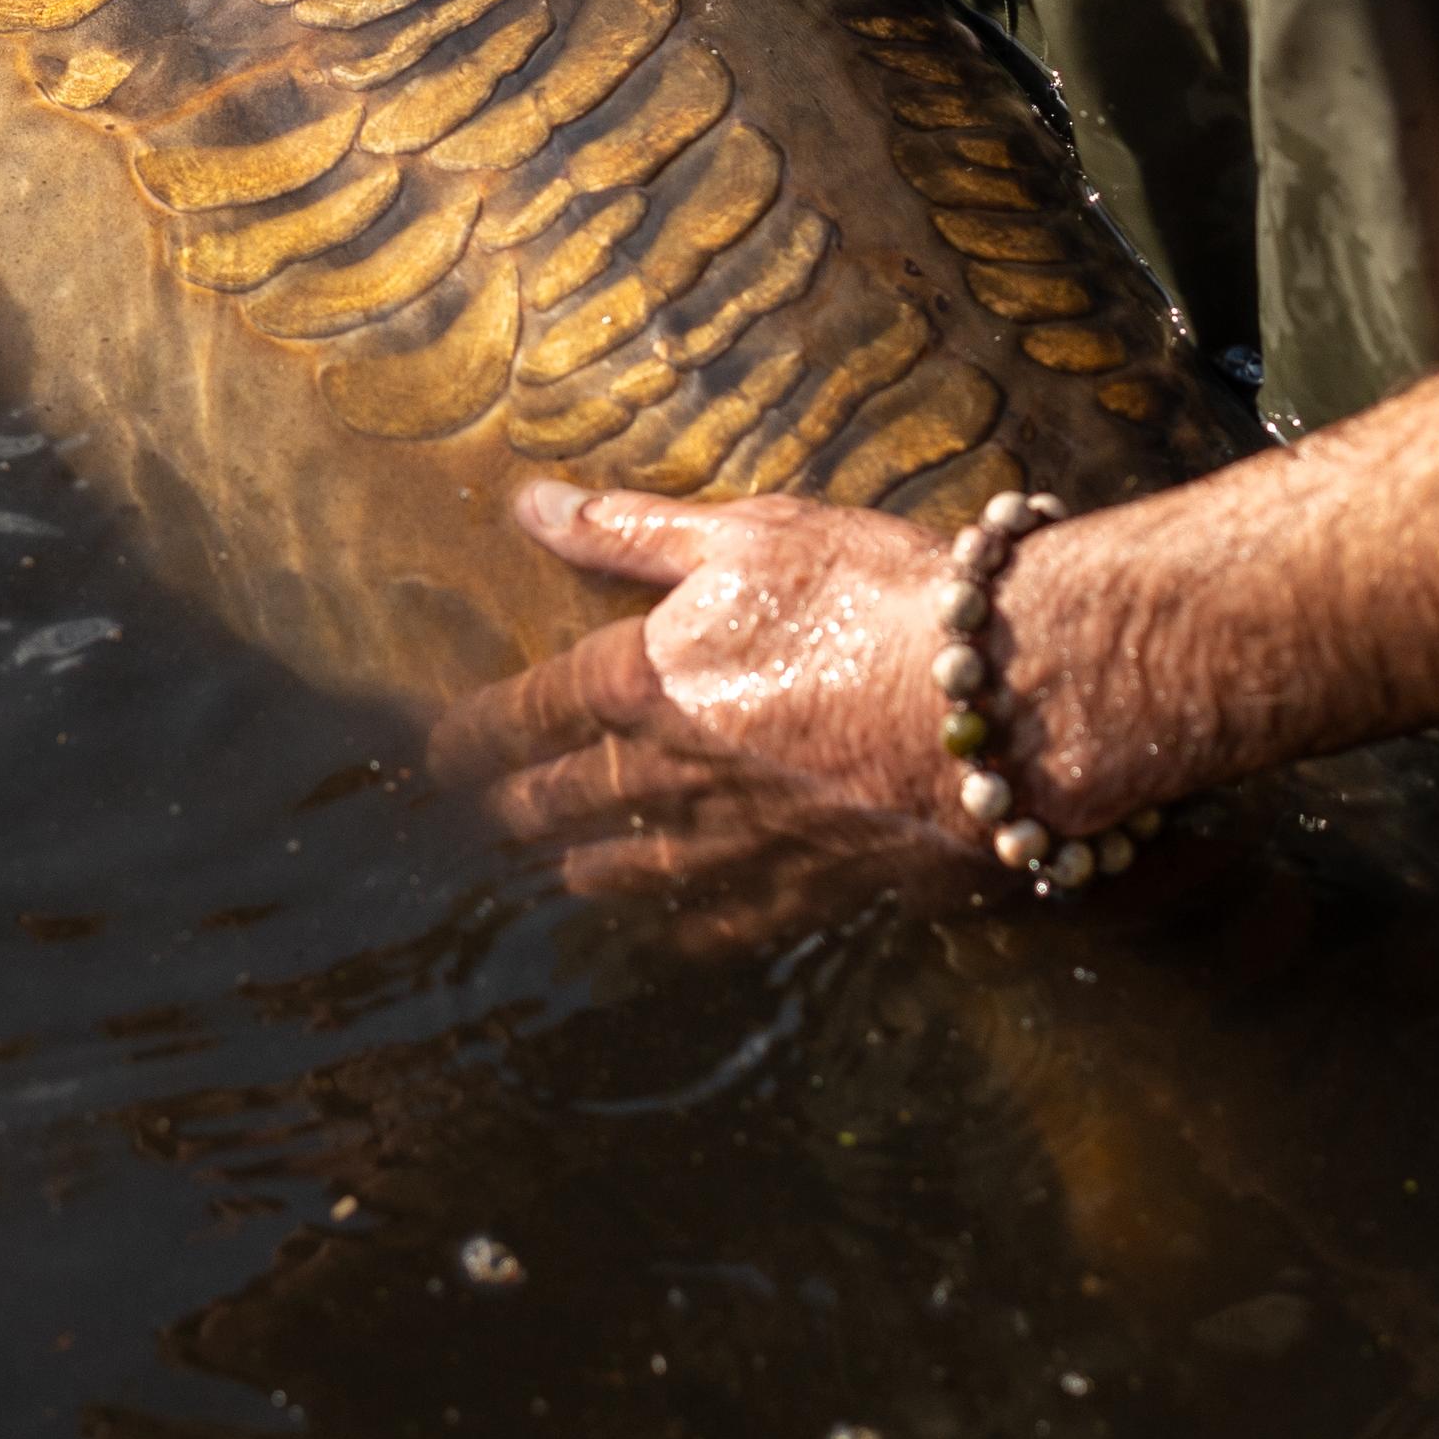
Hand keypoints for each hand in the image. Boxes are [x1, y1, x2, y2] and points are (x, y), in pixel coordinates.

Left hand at [430, 478, 1004, 934]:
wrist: (1000, 699)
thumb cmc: (875, 594)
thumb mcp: (748, 532)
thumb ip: (630, 531)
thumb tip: (531, 507)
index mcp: (646, 680)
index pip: (529, 713)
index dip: (475, 734)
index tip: (438, 751)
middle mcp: (673, 773)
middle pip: (565, 802)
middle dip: (517, 809)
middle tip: (485, 819)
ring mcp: (737, 843)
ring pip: (631, 870)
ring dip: (583, 870)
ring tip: (554, 877)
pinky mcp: (806, 887)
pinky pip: (719, 920)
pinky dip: (679, 925)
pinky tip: (668, 932)